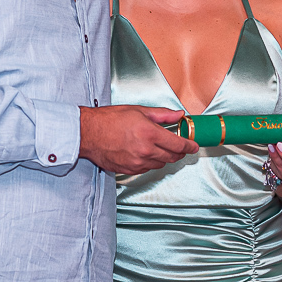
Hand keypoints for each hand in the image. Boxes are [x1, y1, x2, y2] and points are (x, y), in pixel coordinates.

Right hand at [79, 105, 197, 174]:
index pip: (178, 145)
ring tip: (158, 147)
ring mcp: (137, 162)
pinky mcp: (129, 170)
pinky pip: (146, 168)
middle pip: (172, 157)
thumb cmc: (109, 120)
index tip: (193, 146)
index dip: (189, 146)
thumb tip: (178, 115)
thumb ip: (162, 115)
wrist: (88, 133)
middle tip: (180, 146)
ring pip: (160, 164)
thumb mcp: (138, 111)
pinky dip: (150, 162)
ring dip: (164, 157)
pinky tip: (145, 153)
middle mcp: (145, 150)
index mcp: (149, 133)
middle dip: (179, 152)